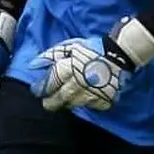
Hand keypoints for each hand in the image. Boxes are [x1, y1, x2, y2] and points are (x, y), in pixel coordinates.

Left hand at [29, 16, 153, 112]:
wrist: (120, 55)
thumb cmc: (93, 49)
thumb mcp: (71, 46)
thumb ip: (51, 55)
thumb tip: (32, 65)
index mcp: (68, 70)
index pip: (49, 84)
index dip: (40, 88)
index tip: (37, 90)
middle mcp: (77, 85)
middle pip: (58, 99)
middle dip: (50, 101)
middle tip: (47, 101)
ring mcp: (91, 95)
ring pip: (72, 105)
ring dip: (66, 102)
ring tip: (64, 98)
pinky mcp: (102, 101)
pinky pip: (89, 106)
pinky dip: (84, 103)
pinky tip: (83, 97)